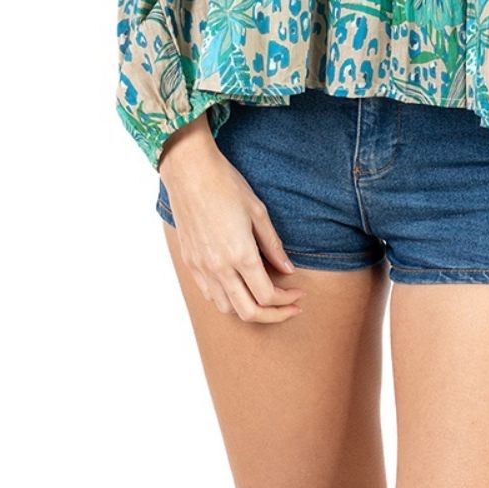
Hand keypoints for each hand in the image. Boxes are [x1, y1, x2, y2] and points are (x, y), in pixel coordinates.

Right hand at [159, 119, 305, 323]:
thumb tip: (288, 269)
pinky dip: (228, 300)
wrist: (190, 172)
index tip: (298, 293)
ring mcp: (201, 268)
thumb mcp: (258, 211)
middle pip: (248, 312)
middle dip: (274, 315)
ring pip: (227, 308)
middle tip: (290, 307)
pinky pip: (209, 295)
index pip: (267, 296)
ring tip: (266, 298)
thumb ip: (273, 245)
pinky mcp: (190, 263)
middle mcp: (219, 268)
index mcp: (240, 254)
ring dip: (250, 310)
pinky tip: (240, 287)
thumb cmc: (226, 185)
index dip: (286, 301)